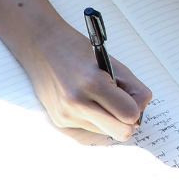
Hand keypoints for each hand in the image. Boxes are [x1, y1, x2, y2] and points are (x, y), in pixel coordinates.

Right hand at [21, 23, 152, 140]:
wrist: (41, 47)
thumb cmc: (78, 51)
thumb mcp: (112, 63)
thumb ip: (133, 89)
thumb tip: (138, 116)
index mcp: (93, 83)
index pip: (130, 114)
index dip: (135, 107)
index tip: (131, 98)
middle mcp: (77, 103)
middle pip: (121, 132)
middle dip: (125, 121)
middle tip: (121, 104)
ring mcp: (66, 114)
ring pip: (105, 131)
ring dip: (107, 117)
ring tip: (95, 96)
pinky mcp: (60, 121)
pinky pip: (89, 127)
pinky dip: (92, 116)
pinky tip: (81, 99)